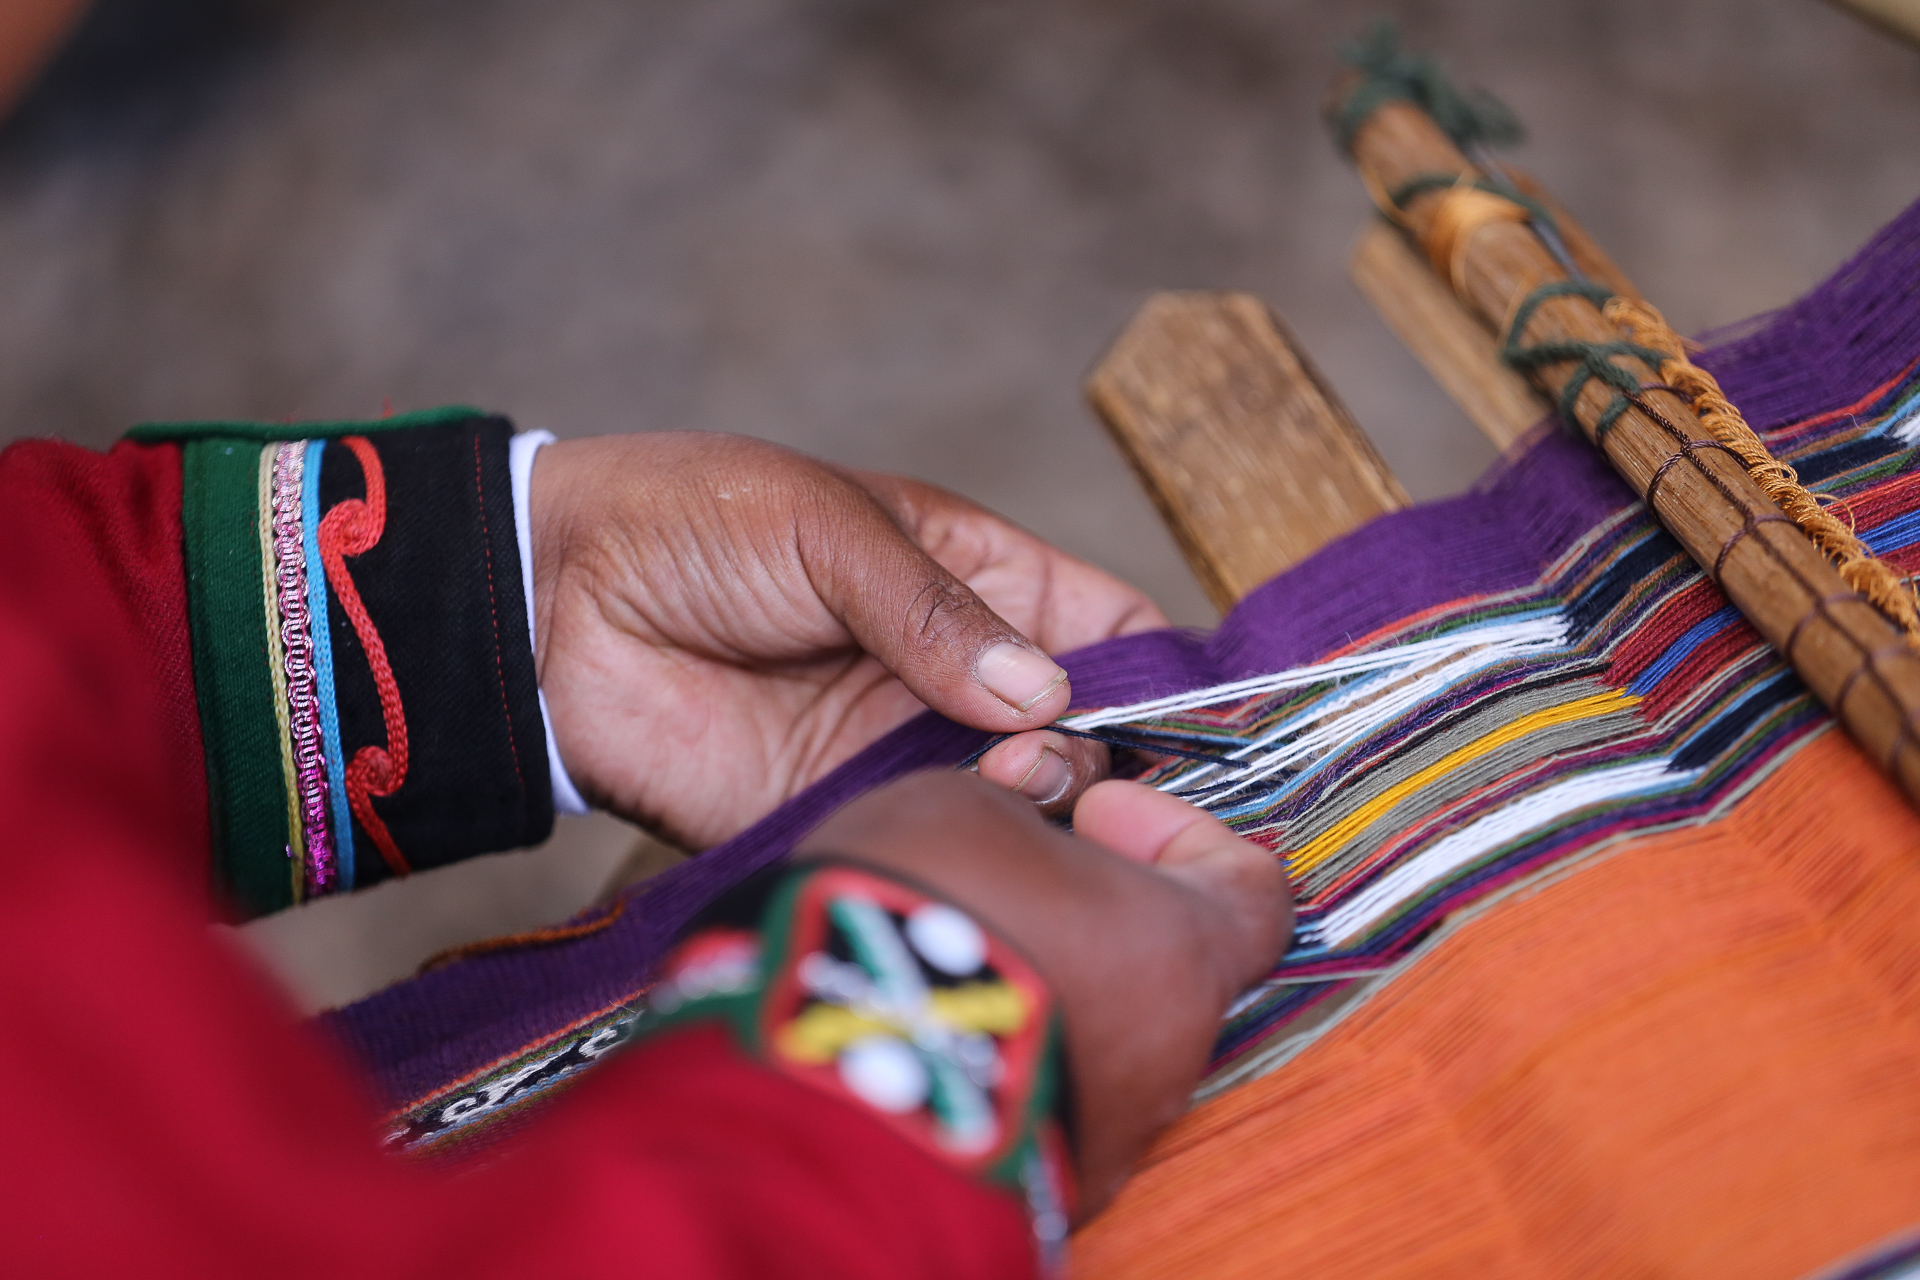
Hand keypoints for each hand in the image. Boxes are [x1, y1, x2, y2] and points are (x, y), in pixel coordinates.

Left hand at [529, 433, 1166, 847]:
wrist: (550, 606)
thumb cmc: (692, 523)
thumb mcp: (827, 530)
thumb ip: (936, 613)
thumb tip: (1044, 695)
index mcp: (977, 578)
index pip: (1111, 631)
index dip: (1168, 673)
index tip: (1208, 717)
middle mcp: (959, 676)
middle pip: (1085, 731)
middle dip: (1107, 750)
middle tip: (1061, 751)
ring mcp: (904, 749)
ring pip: (1023, 800)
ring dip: (1042, 801)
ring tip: (1008, 779)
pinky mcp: (845, 813)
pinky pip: (931, 843)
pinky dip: (968, 848)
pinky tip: (971, 830)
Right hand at [797, 770, 1292, 1222]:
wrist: (843, 1077)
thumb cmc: (924, 920)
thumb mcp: (963, 804)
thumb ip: (1021, 812)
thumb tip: (1019, 836)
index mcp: (1182, 944)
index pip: (1251, 888)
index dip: (1179, 833)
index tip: (1100, 808)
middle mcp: (1172, 1049)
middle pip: (1165, 961)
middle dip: (1094, 909)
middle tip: (1011, 872)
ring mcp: (1115, 1129)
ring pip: (1105, 1036)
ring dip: (1050, 984)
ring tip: (957, 949)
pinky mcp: (1049, 1182)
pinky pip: (1049, 1098)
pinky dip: (1012, 1055)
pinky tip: (938, 1021)